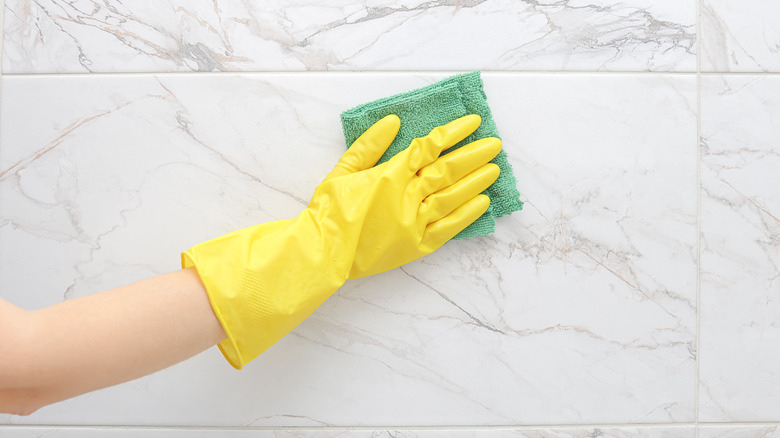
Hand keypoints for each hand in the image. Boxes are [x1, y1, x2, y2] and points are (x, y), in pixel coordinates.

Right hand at [182, 114, 501, 367]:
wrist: (323, 251)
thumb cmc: (329, 210)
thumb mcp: (343, 170)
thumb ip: (369, 145)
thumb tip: (394, 121)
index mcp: (389, 175)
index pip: (429, 147)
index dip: (453, 133)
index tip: (473, 122)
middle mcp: (406, 197)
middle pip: (447, 170)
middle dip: (474, 155)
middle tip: (495, 144)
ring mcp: (414, 223)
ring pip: (452, 196)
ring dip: (476, 181)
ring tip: (495, 169)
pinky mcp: (417, 246)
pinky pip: (448, 228)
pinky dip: (467, 214)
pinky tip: (483, 202)